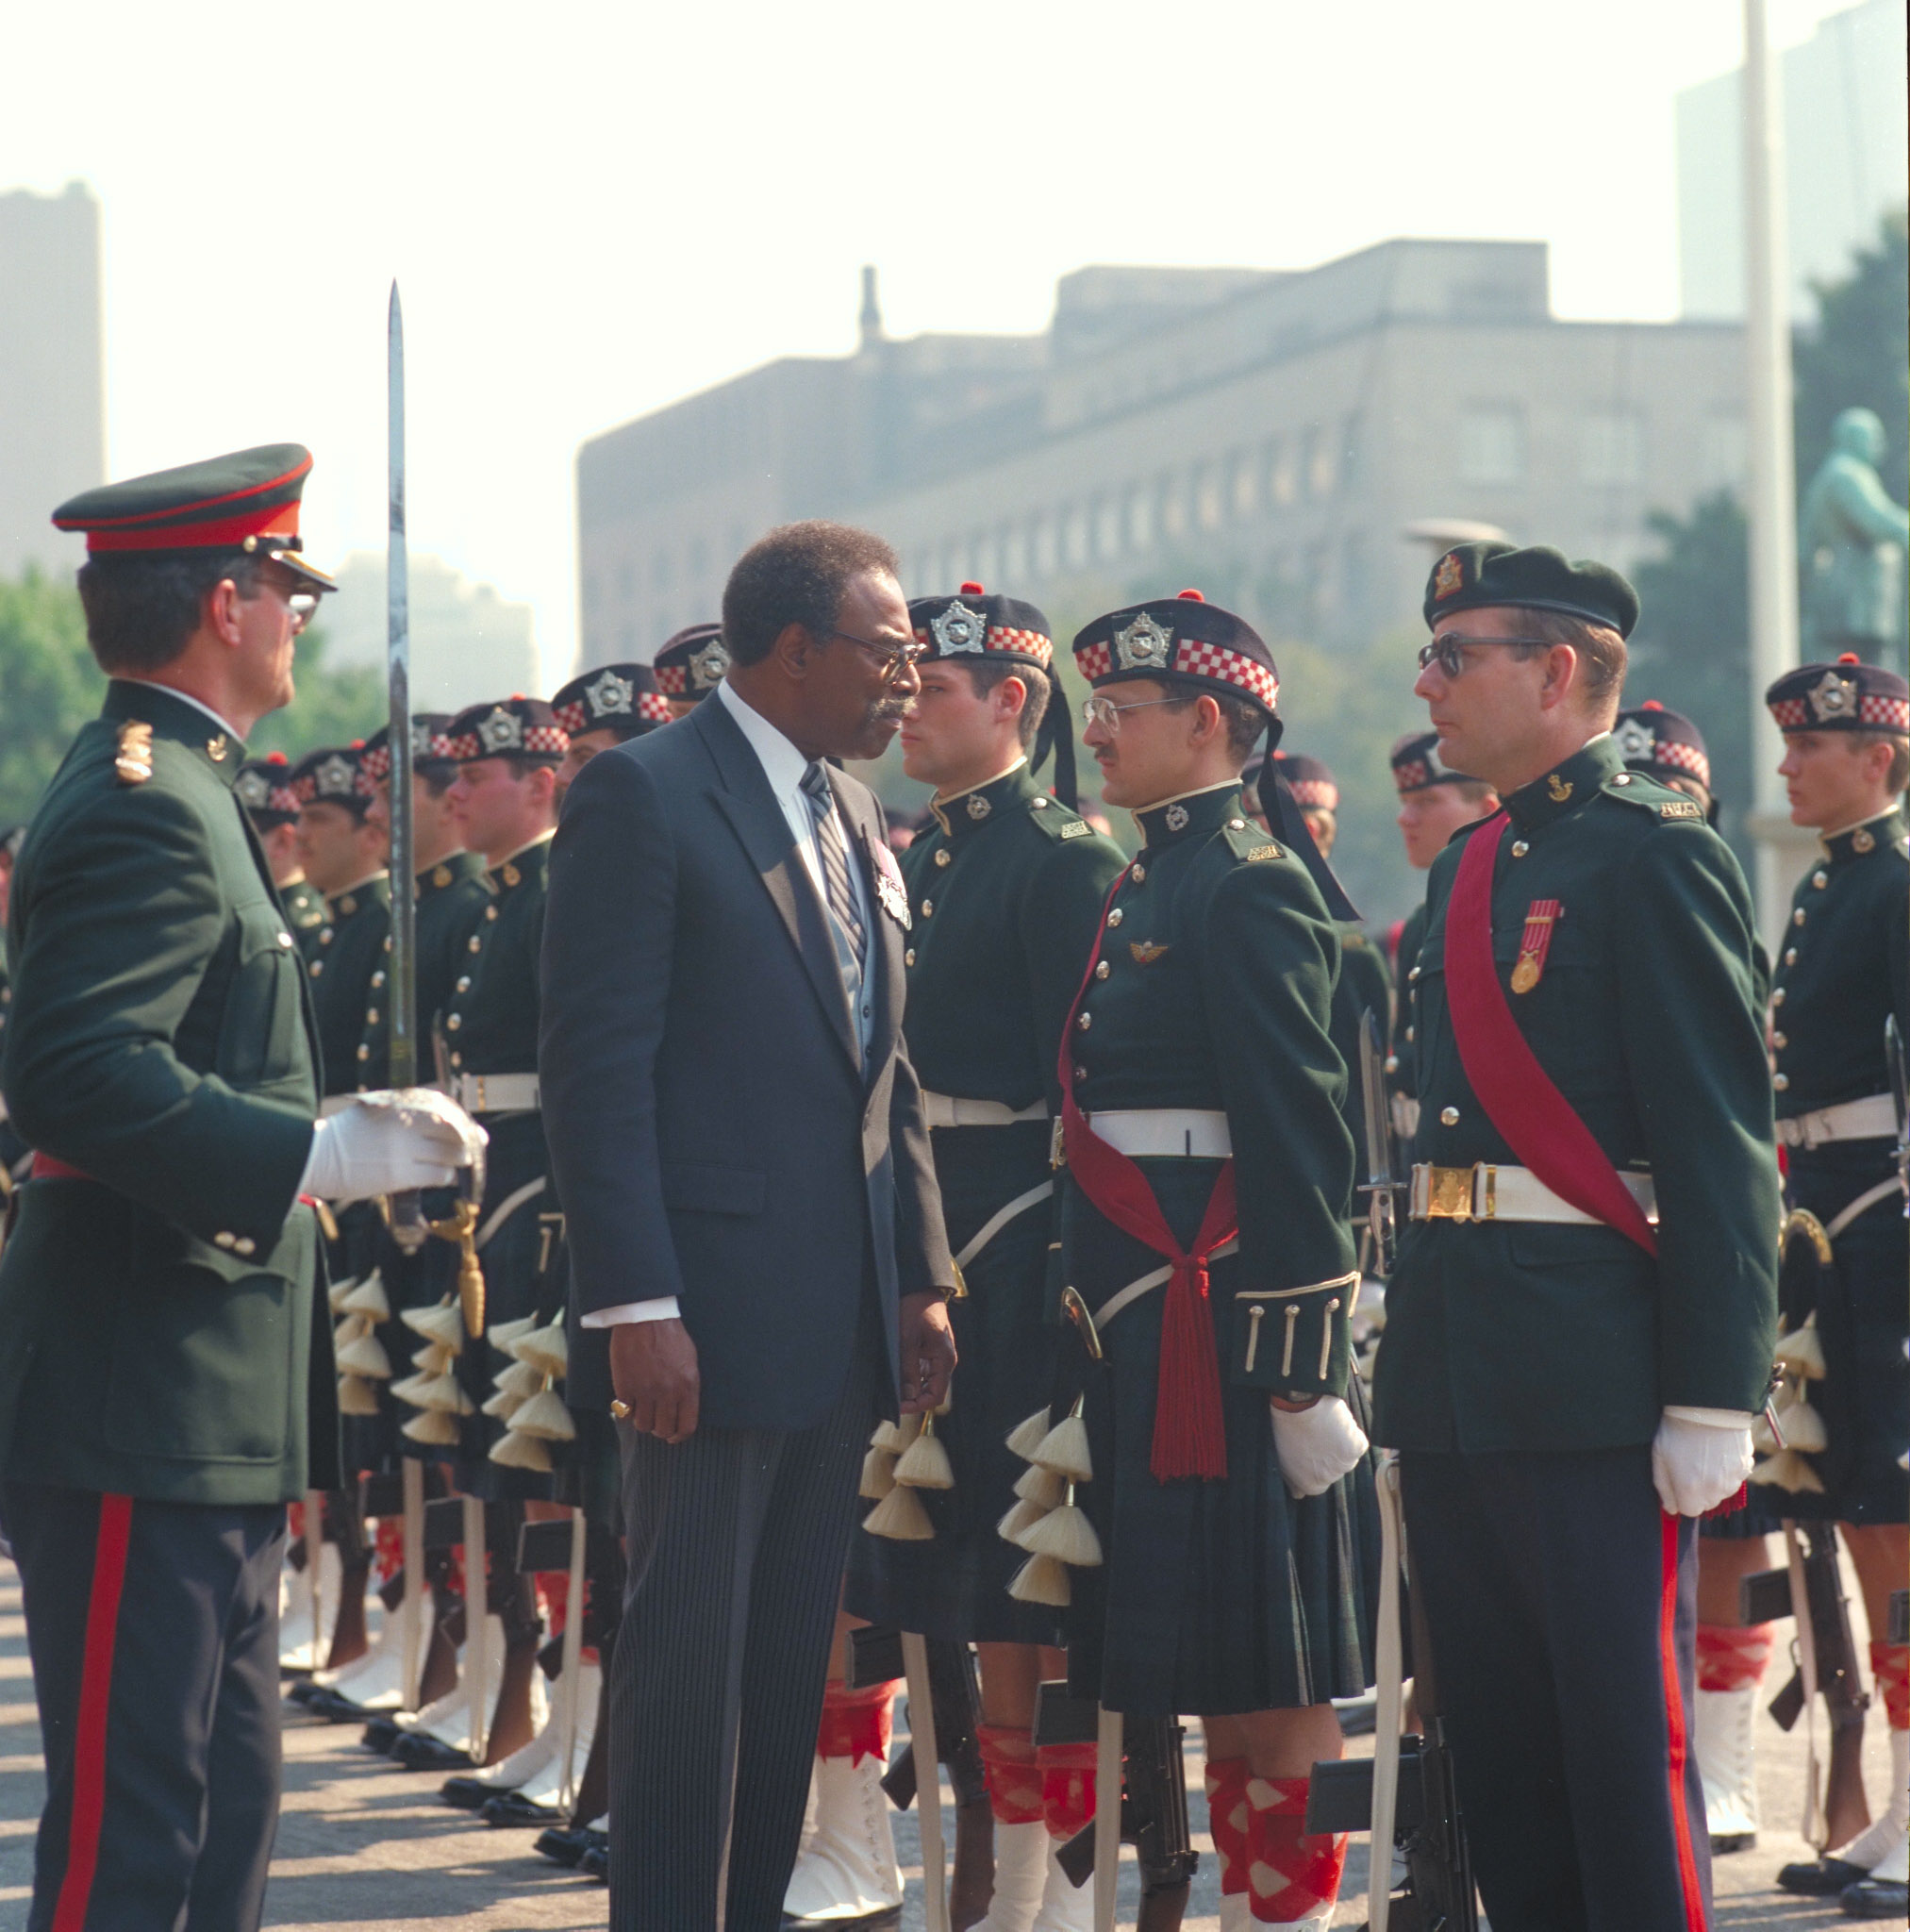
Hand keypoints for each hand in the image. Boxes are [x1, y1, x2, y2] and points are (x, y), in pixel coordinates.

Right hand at [299, 1091, 484, 1203]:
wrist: (316, 1156)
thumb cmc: (344, 1134)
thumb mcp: (373, 1111)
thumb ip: (401, 1111)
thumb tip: (434, 1116)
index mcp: (398, 1106)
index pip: (443, 1109)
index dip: (462, 1120)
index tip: (472, 1127)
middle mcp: (404, 1125)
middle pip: (451, 1130)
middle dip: (468, 1139)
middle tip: (477, 1145)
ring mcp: (403, 1150)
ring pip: (449, 1154)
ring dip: (460, 1159)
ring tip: (462, 1162)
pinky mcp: (398, 1175)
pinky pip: (436, 1175)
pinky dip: (446, 1176)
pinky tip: (447, 1177)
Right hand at [609, 1318, 700, 1443]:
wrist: (646, 1319)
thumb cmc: (670, 1336)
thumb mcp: (690, 1361)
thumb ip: (687, 1387)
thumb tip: (682, 1409)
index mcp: (688, 1386)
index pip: (687, 1425)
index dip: (680, 1436)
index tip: (674, 1437)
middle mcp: (668, 1392)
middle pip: (663, 1429)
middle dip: (660, 1430)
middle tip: (656, 1422)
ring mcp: (645, 1391)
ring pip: (643, 1425)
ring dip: (643, 1421)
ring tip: (642, 1411)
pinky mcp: (625, 1387)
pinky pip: (625, 1413)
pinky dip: (627, 1411)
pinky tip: (629, 1402)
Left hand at [898, 1292, 955, 1413]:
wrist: (920, 1288)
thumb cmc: (915, 1310)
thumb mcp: (908, 1340)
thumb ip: (908, 1369)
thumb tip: (908, 1396)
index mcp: (944, 1359)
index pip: (935, 1396)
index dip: (917, 1405)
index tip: (899, 1408)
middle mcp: (945, 1361)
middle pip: (931, 1392)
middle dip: (913, 1399)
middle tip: (892, 1402)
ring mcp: (938, 1357)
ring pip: (926, 1383)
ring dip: (911, 1389)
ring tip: (892, 1392)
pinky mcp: (930, 1351)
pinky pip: (923, 1371)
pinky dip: (911, 1378)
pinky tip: (897, 1378)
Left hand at [1269, 1393, 1369, 1497]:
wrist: (1299, 1402)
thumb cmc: (1285, 1428)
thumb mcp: (1282, 1458)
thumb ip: (1292, 1480)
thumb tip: (1298, 1495)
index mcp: (1310, 1485)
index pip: (1317, 1484)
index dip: (1314, 1465)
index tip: (1309, 1450)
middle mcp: (1329, 1479)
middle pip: (1334, 1471)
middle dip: (1327, 1456)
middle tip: (1316, 1436)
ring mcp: (1344, 1465)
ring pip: (1347, 1458)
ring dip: (1340, 1445)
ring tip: (1324, 1427)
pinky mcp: (1356, 1448)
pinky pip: (1358, 1442)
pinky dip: (1351, 1433)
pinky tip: (1336, 1422)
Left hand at [1651, 1406, 1753, 1516]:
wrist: (1707, 1405)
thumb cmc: (1677, 1429)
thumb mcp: (1659, 1456)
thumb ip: (1663, 1487)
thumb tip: (1671, 1508)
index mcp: (1690, 1489)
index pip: (1689, 1511)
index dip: (1682, 1497)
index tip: (1679, 1480)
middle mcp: (1714, 1490)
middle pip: (1707, 1503)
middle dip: (1698, 1491)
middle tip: (1691, 1465)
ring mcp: (1733, 1479)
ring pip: (1723, 1491)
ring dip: (1714, 1481)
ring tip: (1705, 1455)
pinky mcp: (1746, 1466)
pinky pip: (1736, 1477)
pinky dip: (1728, 1470)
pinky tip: (1719, 1451)